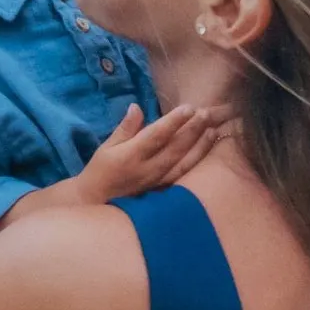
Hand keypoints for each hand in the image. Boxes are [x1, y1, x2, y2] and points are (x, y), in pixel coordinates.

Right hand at [71, 102, 228, 202]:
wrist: (97, 202)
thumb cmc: (100, 171)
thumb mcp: (105, 147)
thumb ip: (125, 128)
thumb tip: (136, 107)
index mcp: (130, 156)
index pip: (156, 135)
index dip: (174, 121)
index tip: (189, 107)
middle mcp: (147, 169)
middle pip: (175, 148)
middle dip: (192, 129)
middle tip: (205, 113)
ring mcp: (158, 181)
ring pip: (184, 161)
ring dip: (200, 145)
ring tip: (212, 129)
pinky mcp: (163, 189)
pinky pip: (184, 173)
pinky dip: (197, 160)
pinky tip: (206, 148)